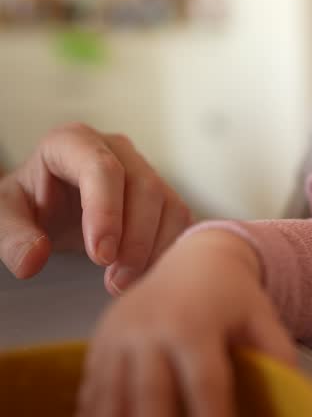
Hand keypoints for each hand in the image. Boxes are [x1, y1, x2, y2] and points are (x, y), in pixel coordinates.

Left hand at [0, 122, 191, 293]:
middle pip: (144, 187)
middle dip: (134, 240)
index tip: (100, 257)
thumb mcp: (5, 218)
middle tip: (114, 281)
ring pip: (169, 204)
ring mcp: (145, 170)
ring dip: (154, 249)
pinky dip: (168, 250)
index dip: (106, 212)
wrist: (53, 208)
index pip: (101, 168)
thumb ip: (11, 238)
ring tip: (124, 281)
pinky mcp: (163, 195)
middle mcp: (116, 149)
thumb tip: (33, 259)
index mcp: (72, 142)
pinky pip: (181, 220)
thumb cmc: (31, 206)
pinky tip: (145, 273)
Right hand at [77, 229, 296, 416]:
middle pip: (151, 397)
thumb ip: (277, 353)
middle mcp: (151, 329)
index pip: (206, 384)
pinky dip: (100, 414)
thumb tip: (292, 388)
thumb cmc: (234, 297)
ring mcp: (119, 336)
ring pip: (113, 398)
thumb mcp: (262, 317)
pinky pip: (92, 391)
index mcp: (195, 324)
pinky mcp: (99, 343)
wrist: (197, 259)